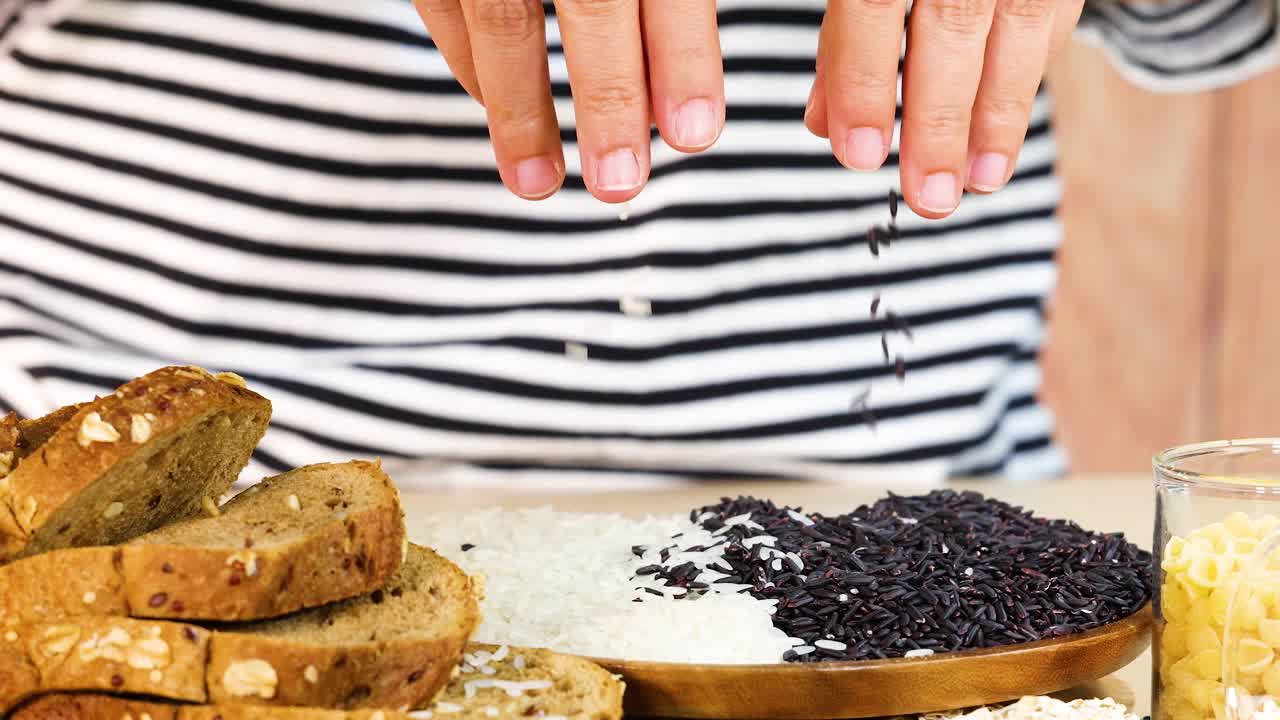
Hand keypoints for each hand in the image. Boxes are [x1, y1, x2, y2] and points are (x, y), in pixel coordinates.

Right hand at [413, 0, 724, 202]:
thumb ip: (671, 10)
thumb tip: (681, 114)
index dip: (684, 57)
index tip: (695, 135)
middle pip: (594, 2)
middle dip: (610, 96)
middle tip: (622, 183)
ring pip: (502, 16)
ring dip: (521, 110)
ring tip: (538, 186)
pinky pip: (443, 7)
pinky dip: (473, 68)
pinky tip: (501, 114)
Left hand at [806, 1, 1083, 218]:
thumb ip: (843, 33)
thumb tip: (823, 124)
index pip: (872, 2)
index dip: (862, 78)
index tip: (858, 155)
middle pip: (952, 19)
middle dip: (940, 117)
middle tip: (930, 197)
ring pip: (1019, 18)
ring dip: (1000, 111)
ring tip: (979, 182)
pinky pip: (1056, 7)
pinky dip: (1031, 68)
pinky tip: (1007, 125)